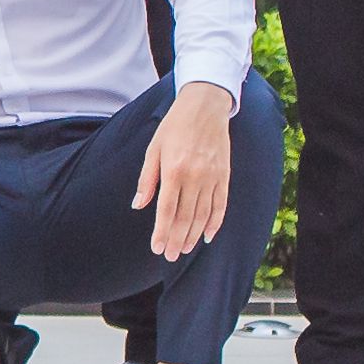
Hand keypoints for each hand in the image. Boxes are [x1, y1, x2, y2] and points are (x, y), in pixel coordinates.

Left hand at [131, 83, 237, 258]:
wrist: (205, 107)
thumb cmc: (174, 127)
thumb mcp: (153, 148)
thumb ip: (147, 179)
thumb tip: (138, 205)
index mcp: (173, 170)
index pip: (167, 210)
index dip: (161, 232)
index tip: (156, 248)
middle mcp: (195, 176)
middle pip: (185, 217)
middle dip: (176, 239)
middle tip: (169, 255)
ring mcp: (212, 177)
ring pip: (203, 215)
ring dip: (193, 235)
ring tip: (183, 249)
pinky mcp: (225, 176)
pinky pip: (221, 205)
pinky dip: (215, 223)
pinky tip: (207, 236)